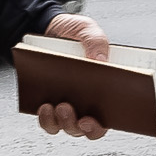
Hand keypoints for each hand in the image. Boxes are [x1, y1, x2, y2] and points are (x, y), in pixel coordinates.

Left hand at [35, 12, 109, 139]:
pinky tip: (45, 106)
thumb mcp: (87, 28)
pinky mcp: (48, 104)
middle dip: (85, 127)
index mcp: (105, 87)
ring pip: (68, 127)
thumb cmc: (72, 32)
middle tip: (80, 116)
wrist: (45, 27)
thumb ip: (96, 40)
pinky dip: (47, 119)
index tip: (100, 121)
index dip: (105, 125)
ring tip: (60, 106)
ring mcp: (67, 106)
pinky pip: (48, 121)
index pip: (111, 116)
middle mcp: (87, 102)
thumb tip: (101, 60)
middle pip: (90, 128)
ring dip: (64, 122)